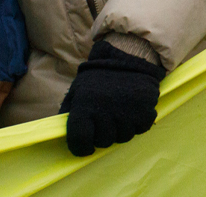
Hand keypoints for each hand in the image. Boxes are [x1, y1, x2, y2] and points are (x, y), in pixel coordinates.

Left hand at [61, 40, 165, 156]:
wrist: (128, 57)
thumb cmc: (99, 77)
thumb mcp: (77, 90)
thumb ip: (68, 113)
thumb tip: (60, 136)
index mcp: (84, 106)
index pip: (80, 141)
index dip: (81, 148)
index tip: (86, 147)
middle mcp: (105, 110)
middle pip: (104, 142)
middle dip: (104, 135)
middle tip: (106, 121)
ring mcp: (127, 111)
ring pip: (124, 137)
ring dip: (122, 129)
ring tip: (121, 113)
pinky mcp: (146, 110)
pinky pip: (142, 128)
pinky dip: (139, 122)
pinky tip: (134, 110)